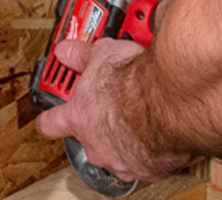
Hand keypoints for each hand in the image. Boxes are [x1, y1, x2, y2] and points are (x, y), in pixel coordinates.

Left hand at [35, 38, 193, 181]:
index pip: (51, 124)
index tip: (52, 116)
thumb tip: (67, 51)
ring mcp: (123, 160)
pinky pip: (150, 161)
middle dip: (100, 125)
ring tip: (143, 115)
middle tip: (114, 105)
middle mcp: (97, 146)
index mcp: (79, 119)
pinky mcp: (151, 169)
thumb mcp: (102, 55)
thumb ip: (81, 56)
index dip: (51, 119)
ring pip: (120, 152)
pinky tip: (163, 128)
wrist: (170, 100)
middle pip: (89, 140)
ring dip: (128, 138)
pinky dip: (156, 149)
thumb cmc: (135, 81)